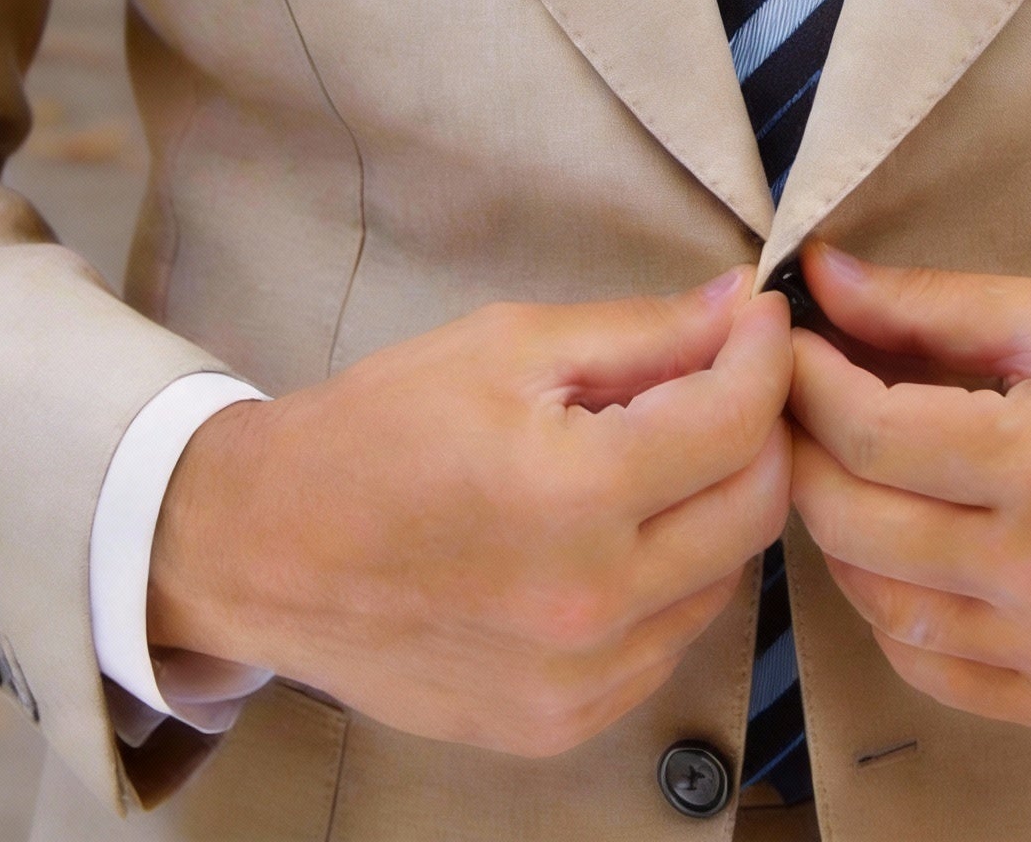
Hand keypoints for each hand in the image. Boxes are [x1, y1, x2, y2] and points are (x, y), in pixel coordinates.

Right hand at [149, 270, 792, 755]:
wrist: (266, 550)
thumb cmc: (380, 428)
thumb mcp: (509, 345)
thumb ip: (643, 332)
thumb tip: (742, 306)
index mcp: (576, 496)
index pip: (737, 421)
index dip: (764, 354)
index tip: (758, 319)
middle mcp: (593, 605)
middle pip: (756, 506)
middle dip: (759, 427)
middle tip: (723, 379)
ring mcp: (581, 682)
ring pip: (724, 577)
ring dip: (717, 504)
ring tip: (659, 452)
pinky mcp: (563, 724)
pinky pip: (669, 640)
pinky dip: (671, 576)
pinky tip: (619, 531)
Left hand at [787, 245, 1030, 734]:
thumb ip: (938, 304)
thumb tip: (825, 278)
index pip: (869, 432)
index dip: (807, 382)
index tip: (789, 344)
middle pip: (853, 523)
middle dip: (801, 451)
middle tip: (795, 404)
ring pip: (879, 608)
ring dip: (836, 534)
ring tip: (843, 471)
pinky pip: (937, 674)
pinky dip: (893, 615)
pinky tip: (897, 556)